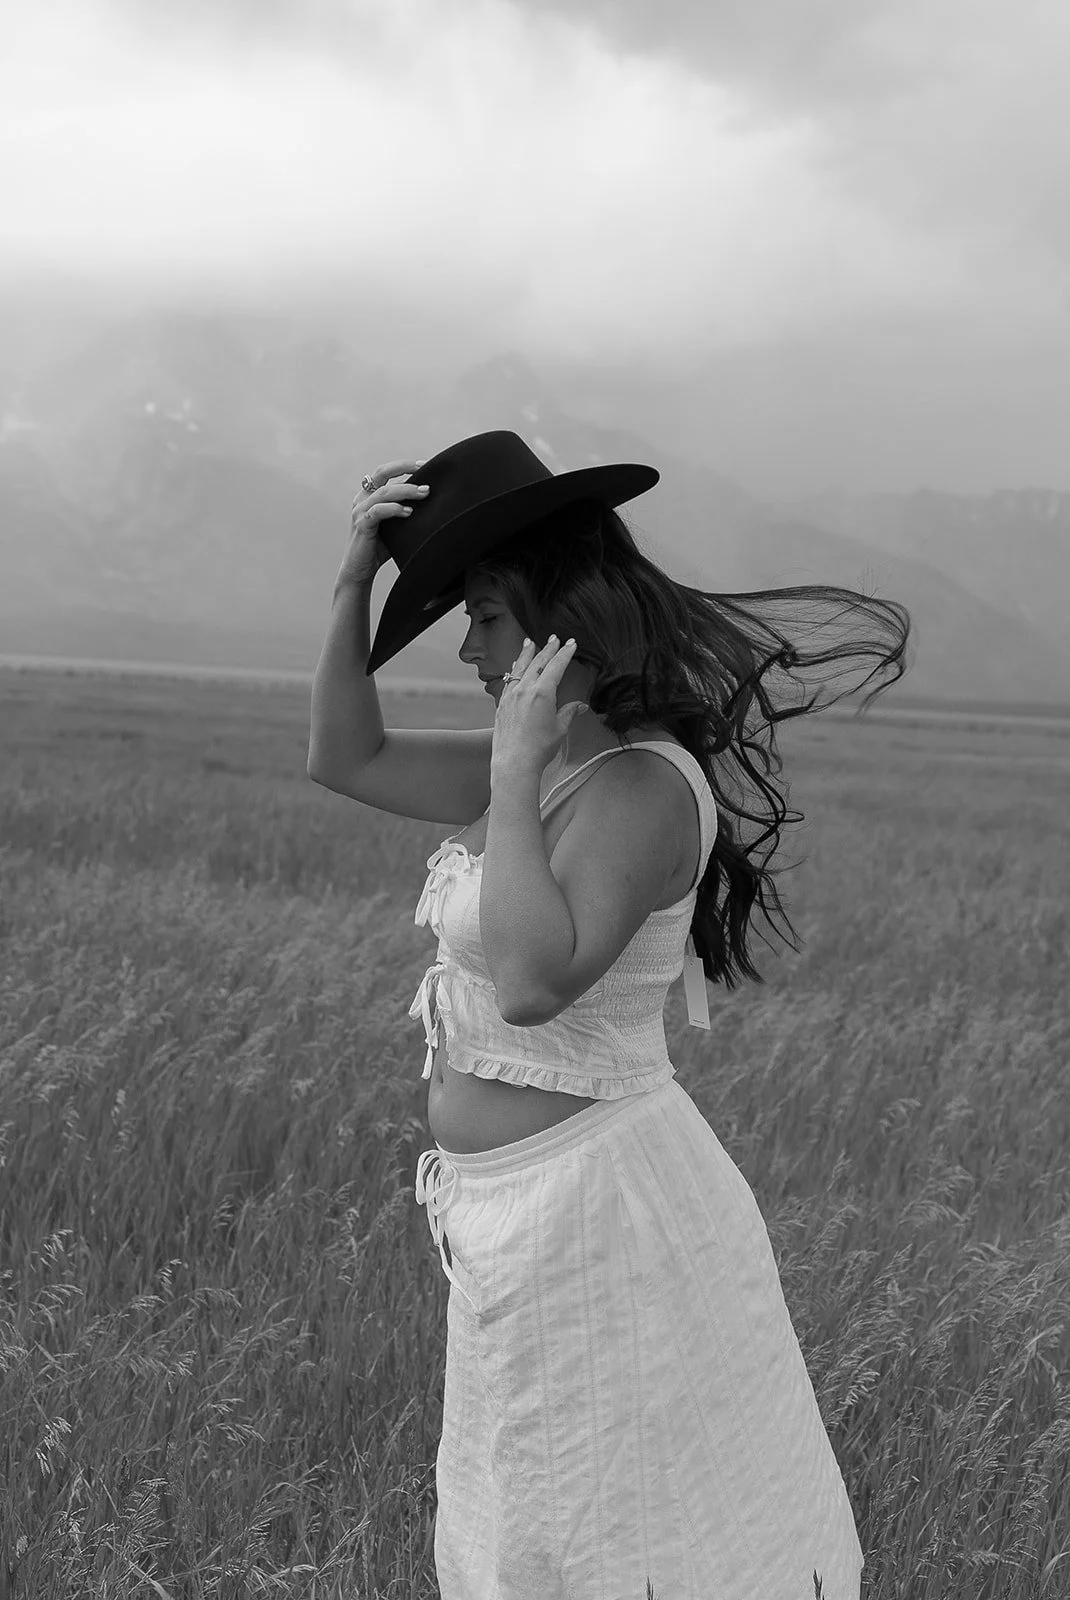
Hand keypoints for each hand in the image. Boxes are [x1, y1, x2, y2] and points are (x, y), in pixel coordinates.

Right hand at [337, 458, 428, 587]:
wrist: (359, 571)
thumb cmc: (379, 549)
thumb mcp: (395, 526)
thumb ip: (405, 512)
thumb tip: (431, 503)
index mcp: (369, 496)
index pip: (386, 472)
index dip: (404, 465)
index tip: (425, 464)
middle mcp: (362, 499)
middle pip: (382, 473)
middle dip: (405, 468)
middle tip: (425, 469)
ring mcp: (360, 511)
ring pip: (383, 492)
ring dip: (406, 490)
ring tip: (424, 493)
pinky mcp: (361, 525)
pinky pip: (378, 511)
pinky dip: (394, 509)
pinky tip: (408, 512)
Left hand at [490, 635, 586, 779]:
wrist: (514, 762)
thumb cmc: (539, 748)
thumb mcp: (559, 729)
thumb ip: (569, 713)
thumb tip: (579, 706)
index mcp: (542, 692)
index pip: (556, 666)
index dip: (565, 653)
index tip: (571, 643)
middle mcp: (525, 690)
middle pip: (538, 662)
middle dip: (548, 648)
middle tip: (554, 638)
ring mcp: (511, 695)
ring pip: (520, 668)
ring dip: (527, 653)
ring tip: (530, 642)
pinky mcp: (502, 704)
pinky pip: (509, 680)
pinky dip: (515, 670)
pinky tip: (516, 667)